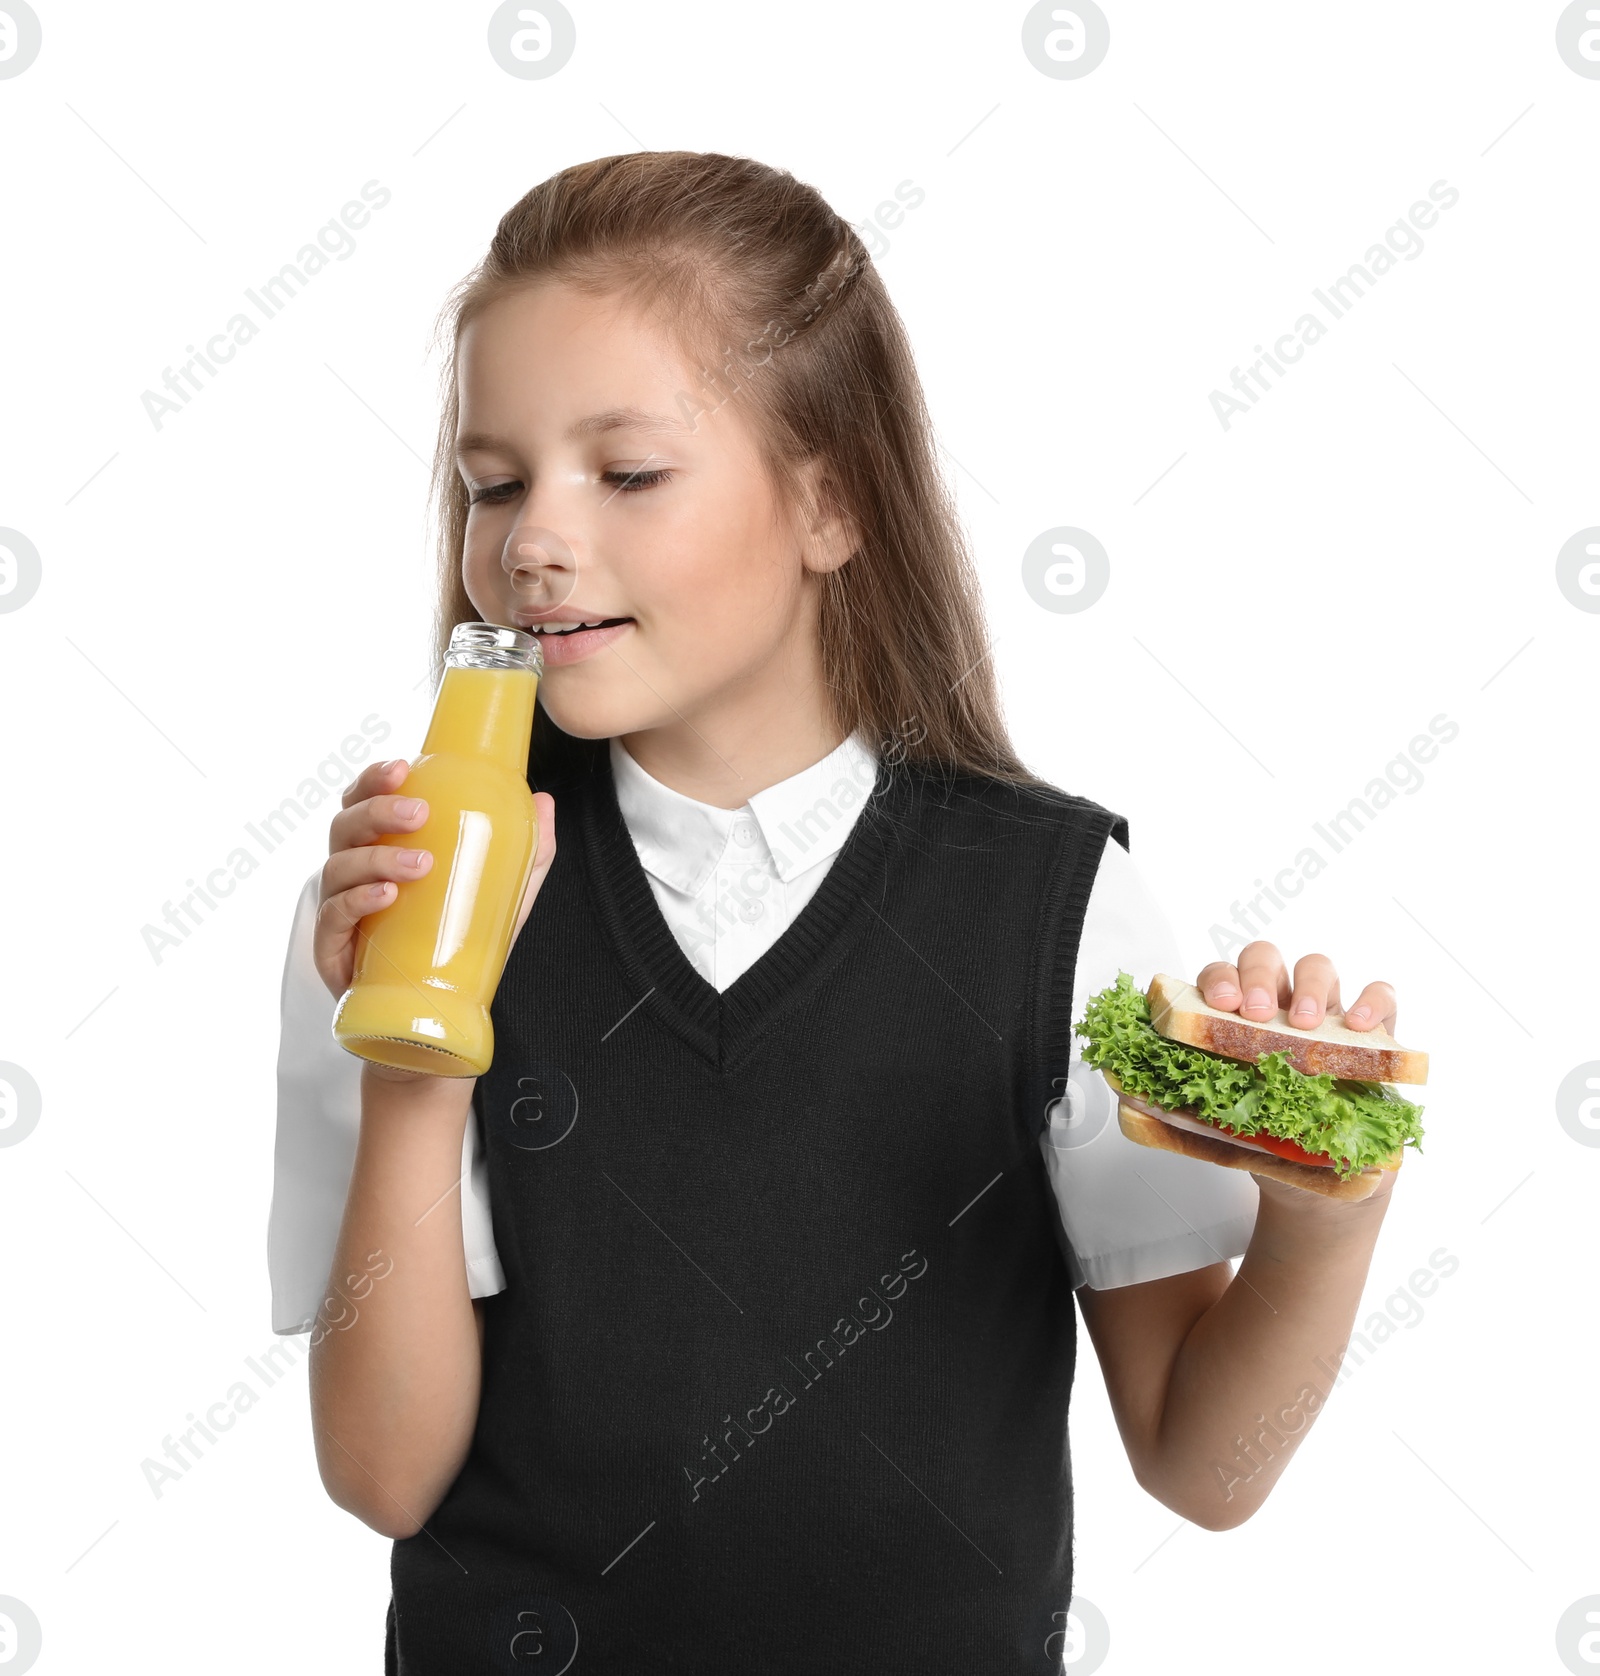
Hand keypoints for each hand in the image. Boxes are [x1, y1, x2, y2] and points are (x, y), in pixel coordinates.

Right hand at [315, 755, 557, 1033]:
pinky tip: (385, 896)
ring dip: (376, 856)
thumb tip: (544, 800)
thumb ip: (527, 851)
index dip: (374, 778)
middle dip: (378, 809)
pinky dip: (357, 901)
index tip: (403, 766)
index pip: (364, 801)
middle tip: (418, 813)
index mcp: (383, 850)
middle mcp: (354, 875)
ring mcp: (339, 912)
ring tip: (420, 863)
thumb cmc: (458, 947)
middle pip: (346, 825)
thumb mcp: (502, 896)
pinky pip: (332, 918)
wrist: (434, 1020)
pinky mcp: (333, 952)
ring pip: (338, 867)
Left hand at [1195, 940, 1398, 1211]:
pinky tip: (1362, 1025)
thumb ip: (1177, 1110)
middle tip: (1258, 1013)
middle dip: (1258, 977)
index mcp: (1235, 1021)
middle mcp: (1279, 1008)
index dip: (1219, 981)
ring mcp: (1327, 1017)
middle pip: (1264, 959)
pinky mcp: (1372, 1038)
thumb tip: (1127, 1095)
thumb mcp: (1215, 1130)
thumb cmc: (1261, 1141)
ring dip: (1310, 987)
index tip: (1220, 1006)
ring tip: (1306, 1024)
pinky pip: (1382, 999)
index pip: (1220, 978)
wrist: (1313, 1183)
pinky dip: (1373, 1002)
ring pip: (1318, 967)